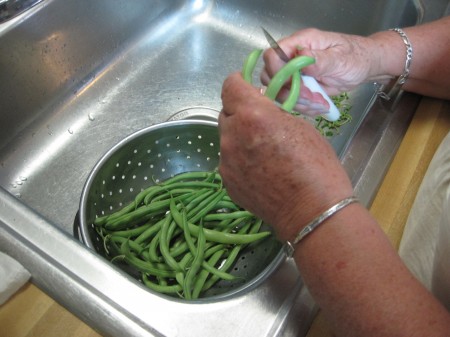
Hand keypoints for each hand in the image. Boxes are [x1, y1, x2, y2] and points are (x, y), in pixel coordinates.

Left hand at [219, 72, 353, 240]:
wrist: (312, 211)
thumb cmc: (316, 165)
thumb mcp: (300, 126)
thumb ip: (273, 113)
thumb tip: (262, 111)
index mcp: (252, 115)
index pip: (230, 85)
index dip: (239, 83)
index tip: (247, 88)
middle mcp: (232, 135)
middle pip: (227, 113)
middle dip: (241, 113)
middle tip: (261, 123)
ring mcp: (226, 161)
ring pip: (227, 138)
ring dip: (240, 137)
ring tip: (263, 152)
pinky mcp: (226, 181)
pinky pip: (229, 160)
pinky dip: (240, 159)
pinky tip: (260, 171)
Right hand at [261, 28, 382, 115]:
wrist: (362, 67)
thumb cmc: (355, 57)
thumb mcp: (341, 58)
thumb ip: (321, 59)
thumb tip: (301, 56)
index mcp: (300, 43)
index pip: (273, 55)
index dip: (277, 72)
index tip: (294, 84)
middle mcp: (291, 58)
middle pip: (271, 78)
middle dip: (289, 92)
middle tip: (311, 97)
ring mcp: (293, 74)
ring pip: (280, 93)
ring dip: (299, 103)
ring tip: (321, 104)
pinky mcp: (298, 88)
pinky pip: (292, 102)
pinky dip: (305, 108)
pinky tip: (321, 106)